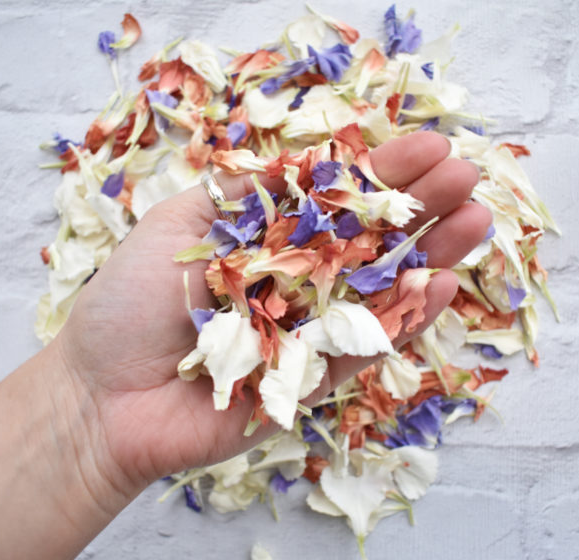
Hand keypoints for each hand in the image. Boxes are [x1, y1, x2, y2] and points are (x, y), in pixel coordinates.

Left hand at [54, 131, 489, 498]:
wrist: (102, 394)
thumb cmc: (129, 304)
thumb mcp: (179, 226)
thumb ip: (242, 196)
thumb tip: (303, 160)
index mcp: (267, 241)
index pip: (336, 200)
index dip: (382, 173)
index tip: (430, 147)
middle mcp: (294, 283)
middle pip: (369, 242)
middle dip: (419, 209)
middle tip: (469, 178)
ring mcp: (306, 333)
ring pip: (379, 293)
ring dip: (431, 258)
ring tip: (476, 223)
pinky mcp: (310, 383)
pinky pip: (364, 349)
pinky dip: (404, 320)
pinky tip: (441, 285)